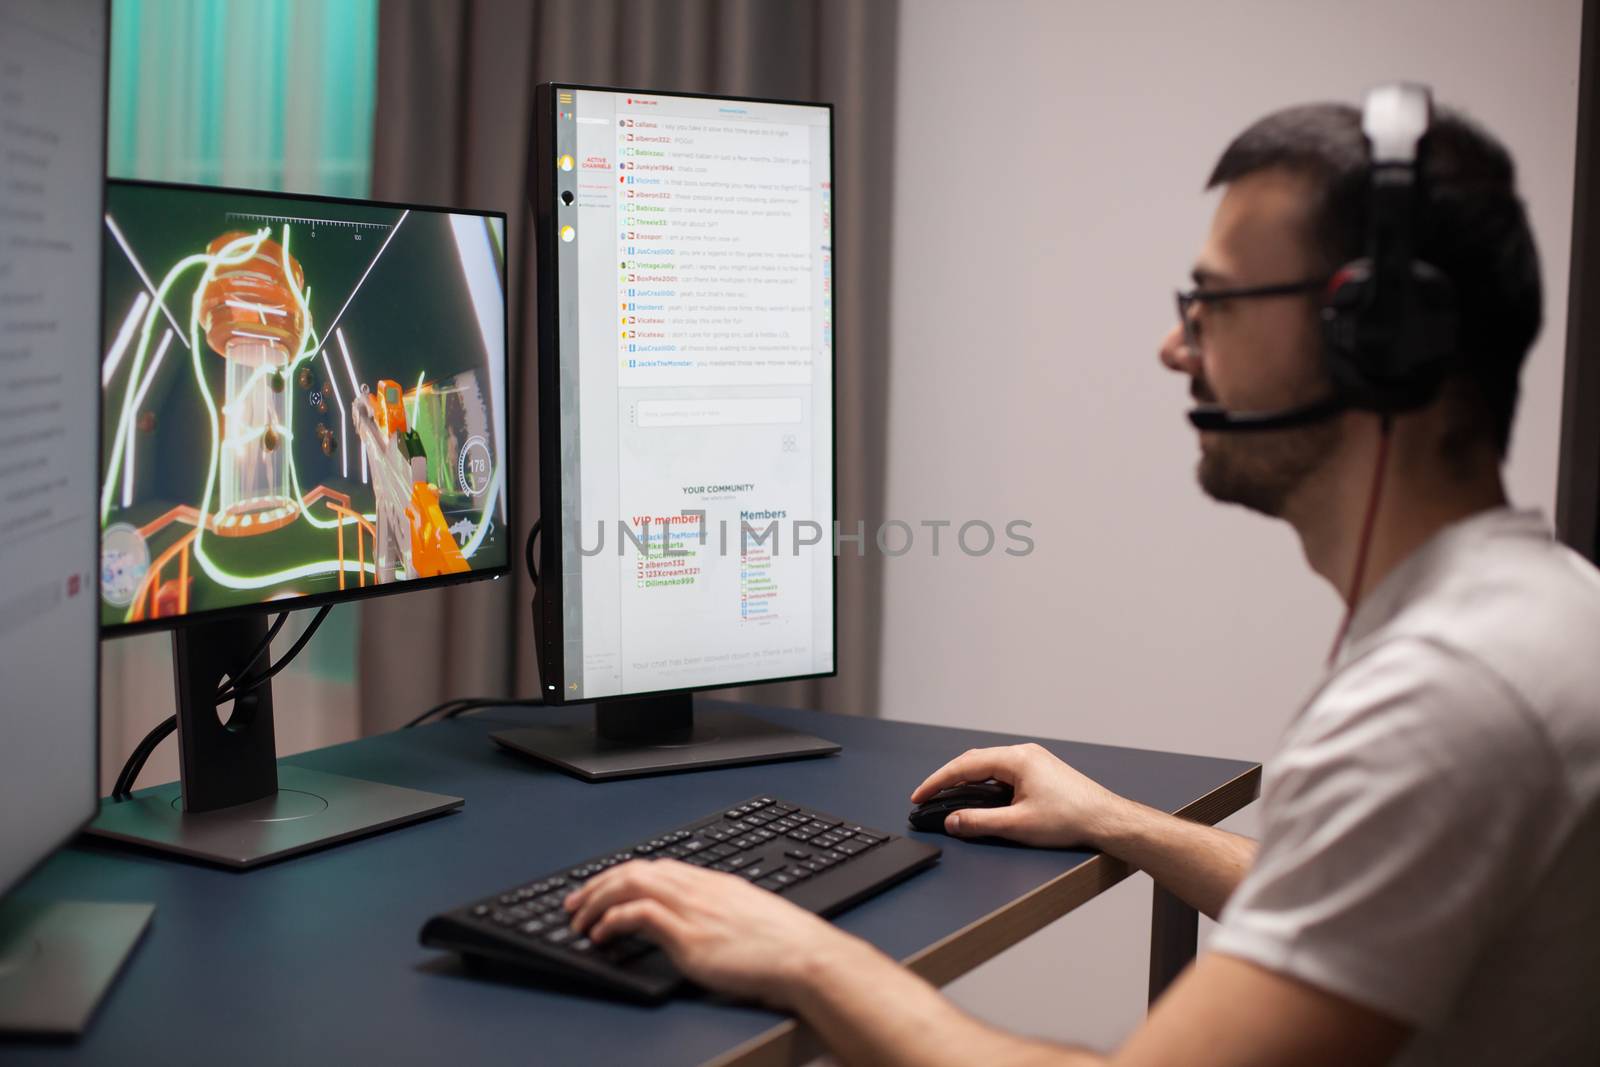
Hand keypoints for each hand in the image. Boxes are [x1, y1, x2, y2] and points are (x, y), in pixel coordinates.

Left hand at [564, 858, 864, 1008]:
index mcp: (712, 882)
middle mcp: (698, 889)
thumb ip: (721, 913)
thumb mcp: (747, 917)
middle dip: (598, 884)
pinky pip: (638, 913)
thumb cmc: (785, 945)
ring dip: (597, 900)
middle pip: (635, 870)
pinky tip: (602, 934)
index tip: (602, 889)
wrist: (804, 956)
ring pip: (630, 884)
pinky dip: (613, 919)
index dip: (621, 876)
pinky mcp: (688, 934)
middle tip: (575, 903)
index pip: (656, 867)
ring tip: (579, 921)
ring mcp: (692, 909)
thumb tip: (705, 925)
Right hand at [910, 742, 1130, 847]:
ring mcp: (1034, 761)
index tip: (919, 795)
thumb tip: (952, 821)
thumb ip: (979, 822)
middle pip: (974, 761)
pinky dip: (985, 783)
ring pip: (989, 766)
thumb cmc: (1071, 819)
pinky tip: (980, 797)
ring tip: (948, 797)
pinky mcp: (1042, 772)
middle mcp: (1024, 754)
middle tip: (928, 796)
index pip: (965, 766)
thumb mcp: (1018, 825)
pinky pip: (1003, 772)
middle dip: (948, 779)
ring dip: (967, 780)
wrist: (1107, 820)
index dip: (937, 782)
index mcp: (1016, 759)